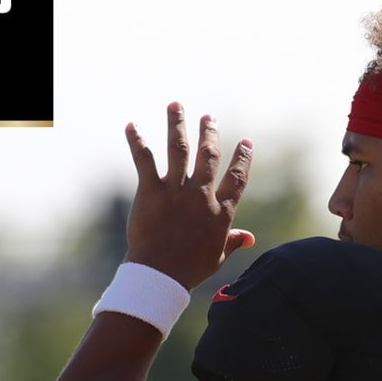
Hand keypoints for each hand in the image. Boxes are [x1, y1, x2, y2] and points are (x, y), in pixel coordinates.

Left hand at [122, 102, 254, 289]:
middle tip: (209, 117)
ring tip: (176, 106)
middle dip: (209, 133)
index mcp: (220, 211)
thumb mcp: (217, 256)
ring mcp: (176, 191)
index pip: (237, 178)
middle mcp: (201, 195)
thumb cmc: (190, 269)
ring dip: (178, 125)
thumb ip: (233, 241)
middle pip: (209, 156)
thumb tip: (249, 238)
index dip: (242, 158)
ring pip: (179, 150)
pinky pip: (145, 160)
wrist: (161, 275)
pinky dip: (137, 141)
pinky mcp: (151, 192)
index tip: (246, 142)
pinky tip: (132, 125)